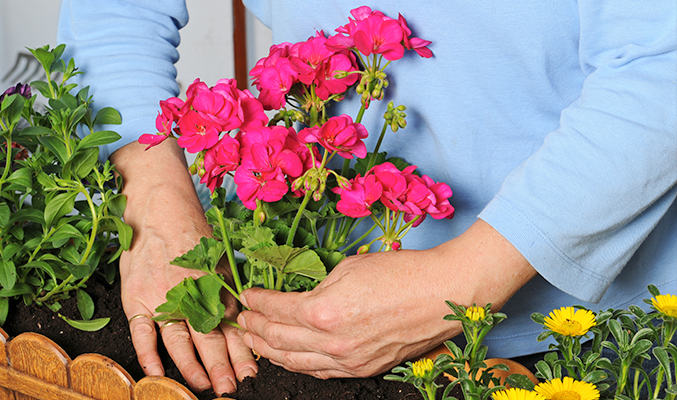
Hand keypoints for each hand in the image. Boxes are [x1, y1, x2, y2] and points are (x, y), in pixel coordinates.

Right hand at [112, 141, 256, 392]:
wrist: (160, 210)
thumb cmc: (192, 237)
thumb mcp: (219, 263)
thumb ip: (226, 295)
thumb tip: (241, 325)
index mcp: (215, 288)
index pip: (230, 329)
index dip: (240, 354)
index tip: (248, 374)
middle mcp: (193, 296)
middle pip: (209, 340)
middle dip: (221, 369)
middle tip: (228, 390)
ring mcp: (164, 298)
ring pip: (180, 342)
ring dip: (192, 368)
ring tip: (201, 387)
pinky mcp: (138, 298)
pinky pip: (143, 333)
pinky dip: (149, 355)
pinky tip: (157, 374)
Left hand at [237, 219, 535, 378]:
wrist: (443, 293)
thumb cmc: (400, 272)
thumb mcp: (349, 267)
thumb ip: (317, 286)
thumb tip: (299, 294)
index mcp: (323, 311)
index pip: (275, 309)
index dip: (256, 302)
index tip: (245, 295)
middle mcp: (331, 342)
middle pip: (277, 339)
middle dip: (254, 328)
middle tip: (242, 320)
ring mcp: (347, 361)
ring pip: (294, 362)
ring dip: (269, 351)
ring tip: (255, 341)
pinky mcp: (362, 369)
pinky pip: (320, 372)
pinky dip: (298, 364)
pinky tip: (288, 357)